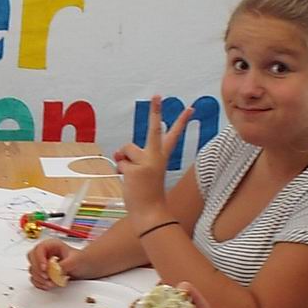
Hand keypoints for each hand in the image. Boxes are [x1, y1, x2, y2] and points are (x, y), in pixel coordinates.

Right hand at [26, 238, 84, 288]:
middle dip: (38, 269)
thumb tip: (56, 270)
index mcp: (51, 245)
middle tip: (47, 276)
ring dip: (40, 278)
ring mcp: (42, 263)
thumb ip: (65, 264)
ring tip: (51, 283)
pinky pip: (35, 279)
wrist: (85, 267)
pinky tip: (48, 285)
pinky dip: (40, 283)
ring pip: (32, 270)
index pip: (39, 249)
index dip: (39, 258)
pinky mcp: (42, 273)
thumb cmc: (81, 259)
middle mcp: (45, 253)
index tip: (45, 268)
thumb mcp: (76, 260)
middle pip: (32, 258)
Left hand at [112, 94, 192, 216]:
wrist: (150, 213)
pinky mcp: (135, 169)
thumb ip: (131, 157)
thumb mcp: (141, 171)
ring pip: (126, 149)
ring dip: (124, 161)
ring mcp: (146, 162)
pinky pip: (120, 163)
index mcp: (162, 157)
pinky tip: (129, 182)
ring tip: (133, 176)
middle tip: (157, 95)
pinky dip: (120, 171)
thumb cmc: (146, 192)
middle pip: (155, 129)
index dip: (181, 121)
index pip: (173, 135)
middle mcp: (157, 157)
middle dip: (156, 111)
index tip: (190, 107)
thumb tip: (118, 152)